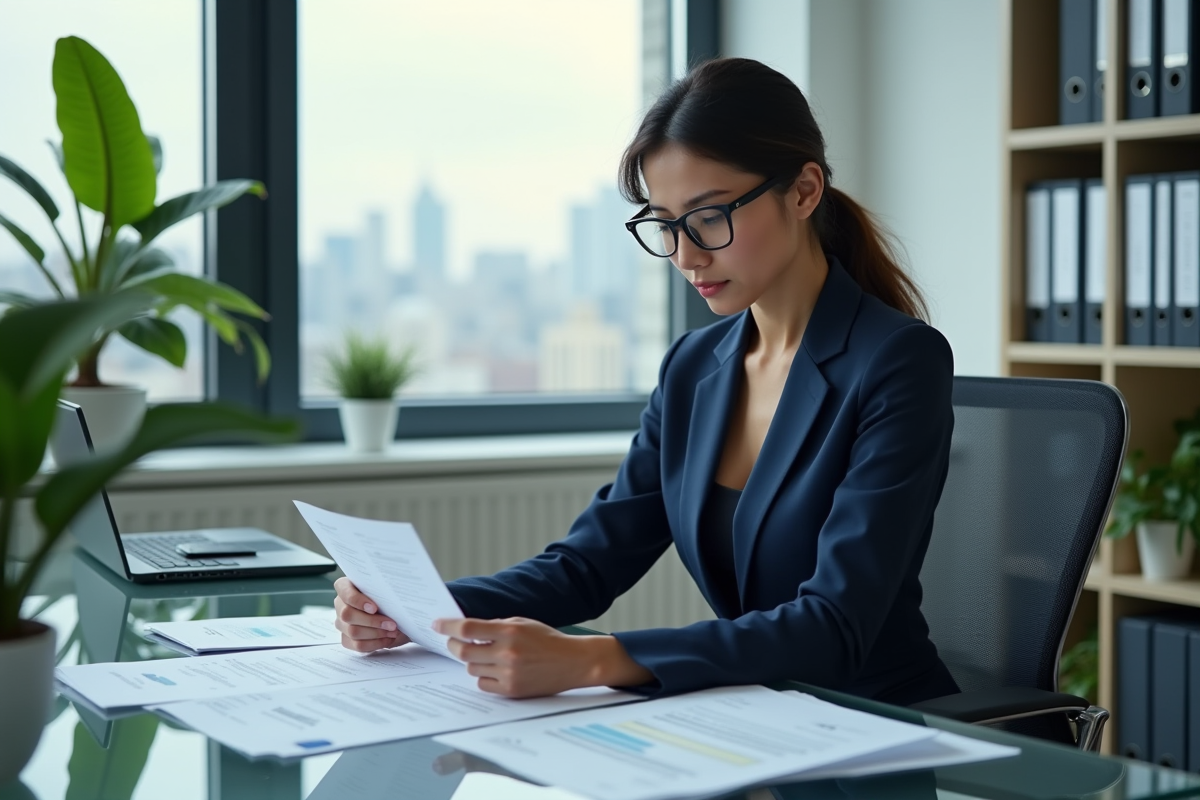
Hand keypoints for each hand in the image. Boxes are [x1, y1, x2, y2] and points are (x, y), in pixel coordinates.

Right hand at [333, 576, 409, 651]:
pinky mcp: (347, 639)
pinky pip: (358, 645)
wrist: (396, 613)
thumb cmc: (389, 597)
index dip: (357, 601)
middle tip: (392, 624)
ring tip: (393, 631)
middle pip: (348, 615)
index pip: (344, 592)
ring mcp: (341, 623)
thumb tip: (392, 594)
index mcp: (345, 586)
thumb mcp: (388, 589)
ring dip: (376, 633)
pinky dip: (375, 643)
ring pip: (353, 631)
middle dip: (372, 621)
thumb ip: (383, 589)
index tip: (374, 608)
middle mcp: (340, 605)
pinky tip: (387, 639)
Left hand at [433, 617, 651, 697]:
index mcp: (510, 631)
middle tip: (452, 642)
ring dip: (473, 661)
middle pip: (464, 651)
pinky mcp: (512, 691)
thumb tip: (466, 630)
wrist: (573, 662)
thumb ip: (496, 626)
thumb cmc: (547, 640)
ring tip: (486, 655)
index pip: (468, 628)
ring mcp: (509, 674)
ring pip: (472, 668)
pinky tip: (495, 669)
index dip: (448, 626)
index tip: (437, 624)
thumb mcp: (522, 623)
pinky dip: (484, 676)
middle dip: (453, 645)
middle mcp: (507, 653)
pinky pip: (483, 684)